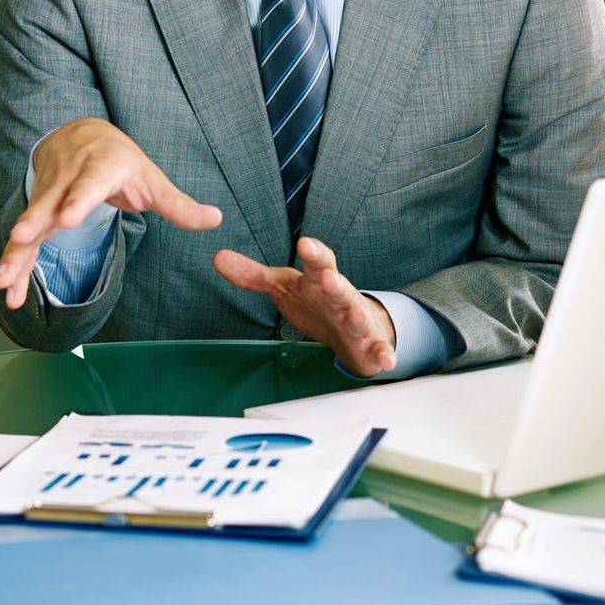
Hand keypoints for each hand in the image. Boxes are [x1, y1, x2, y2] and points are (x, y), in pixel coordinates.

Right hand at [0, 118, 221, 308]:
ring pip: (30, 224)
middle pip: (49, 203)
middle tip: (19, 238)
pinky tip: (11, 292)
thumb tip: (216, 219)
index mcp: (99, 168)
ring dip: (14, 252)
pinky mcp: (36, 211)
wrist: (80, 133)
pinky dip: (15, 263)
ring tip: (3, 281)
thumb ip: (178, 203)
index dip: (79, 199)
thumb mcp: (150, 178)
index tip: (69, 217)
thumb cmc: (120, 160)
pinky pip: (24, 239)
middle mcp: (67, 178)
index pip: (89, 184)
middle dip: (32, 222)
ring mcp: (47, 194)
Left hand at [214, 236, 396, 377]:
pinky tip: (387, 360)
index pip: (317, 263)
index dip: (313, 253)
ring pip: (358, 317)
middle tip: (328, 277)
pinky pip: (378, 349)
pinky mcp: (370, 345)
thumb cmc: (317, 302)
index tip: (305, 244)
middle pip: (339, 287)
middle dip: (334, 283)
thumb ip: (252, 275)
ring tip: (357, 314)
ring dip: (358, 316)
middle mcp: (340, 298)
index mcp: (319, 281)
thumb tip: (217, 257)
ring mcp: (357, 321)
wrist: (356, 328)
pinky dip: (383, 354)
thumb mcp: (283, 287)